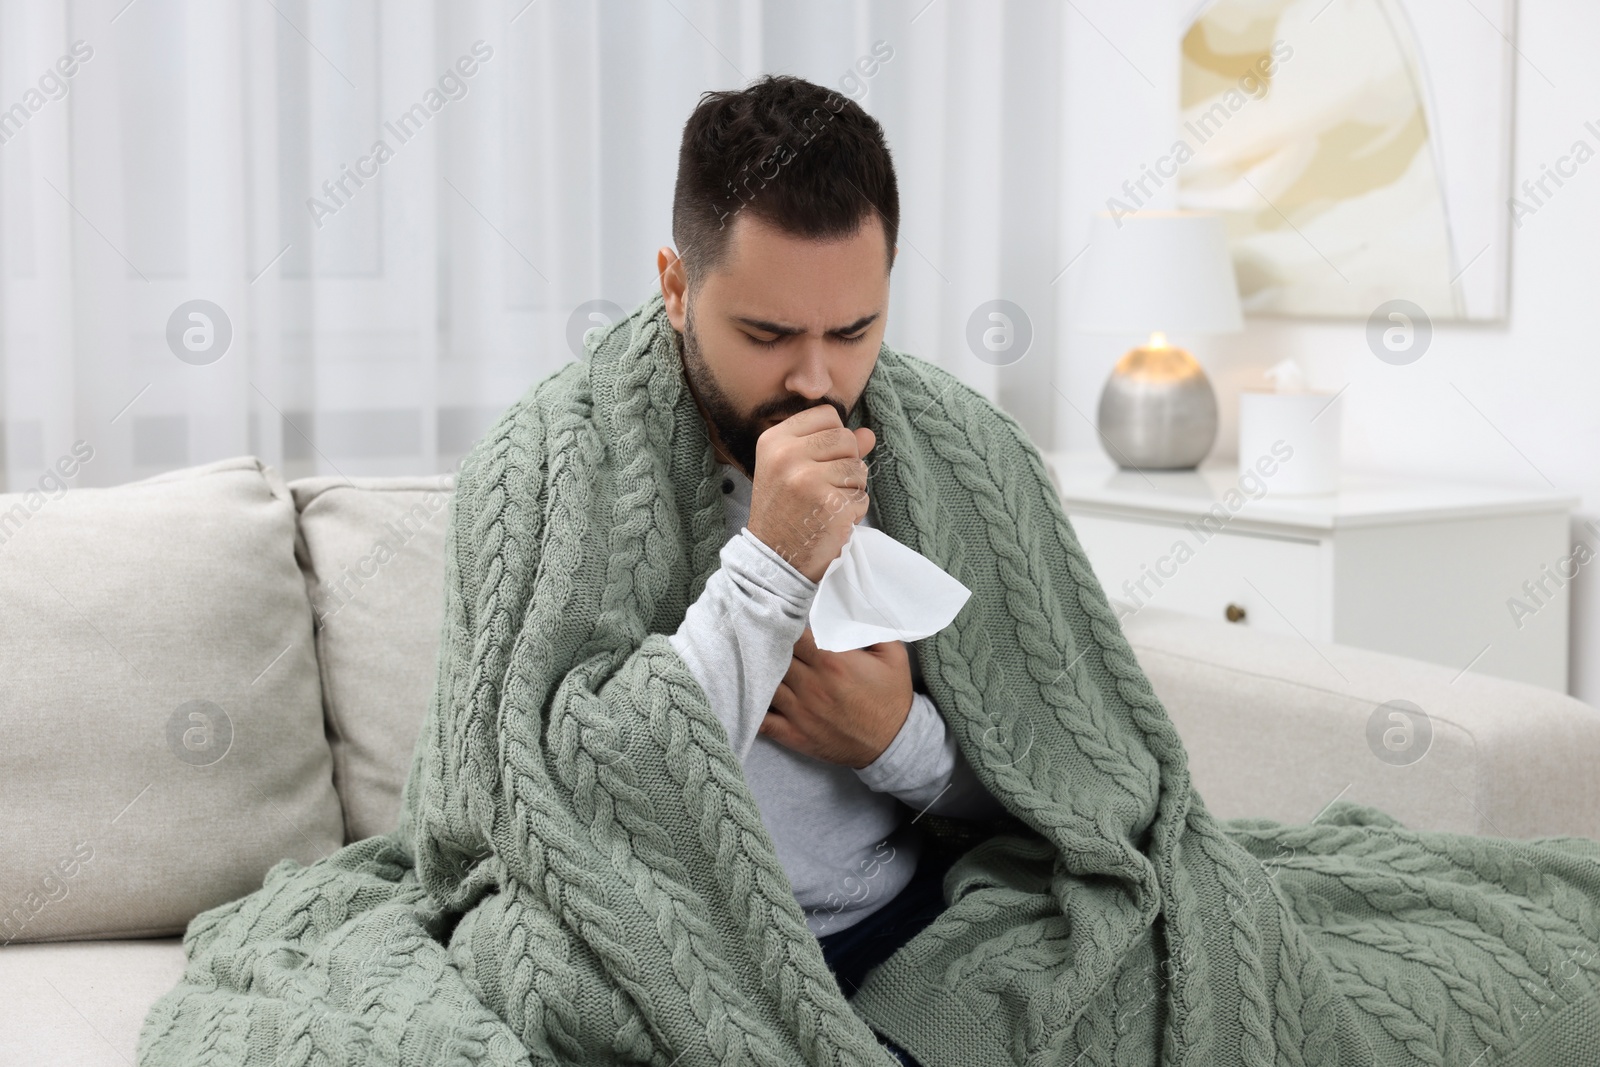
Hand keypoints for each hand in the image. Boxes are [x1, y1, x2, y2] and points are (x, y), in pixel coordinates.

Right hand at [746, 405, 875, 582]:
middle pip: (846, 438)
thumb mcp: (794, 470)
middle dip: (846, 463)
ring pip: (858, 467)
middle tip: (823, 488)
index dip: (833, 438)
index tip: (818, 461)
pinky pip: (861, 496)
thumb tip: (868, 434)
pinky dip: (854, 510)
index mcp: (775, 440)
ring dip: (851, 488)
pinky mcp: (829, 504)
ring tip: (826, 504)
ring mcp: (808, 479)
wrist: (773, 557)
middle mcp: (788, 455)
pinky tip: (832, 520)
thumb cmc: (784, 511)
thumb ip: (831, 448)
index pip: (827, 415)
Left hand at [761, 627, 912, 767]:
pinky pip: (761, 720)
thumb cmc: (892, 696)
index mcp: (832, 661)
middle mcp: (811, 685)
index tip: (783, 621)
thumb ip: (870, 627)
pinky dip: (751, 708)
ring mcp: (799, 712)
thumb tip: (851, 605)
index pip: (792, 634)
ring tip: (756, 664)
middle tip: (765, 639)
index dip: (784, 625)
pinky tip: (748, 696)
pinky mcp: (794, 734)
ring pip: (763, 683)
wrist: (893, 743)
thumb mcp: (893, 654)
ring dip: (758, 673)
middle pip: (773, 656)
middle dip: (769, 646)